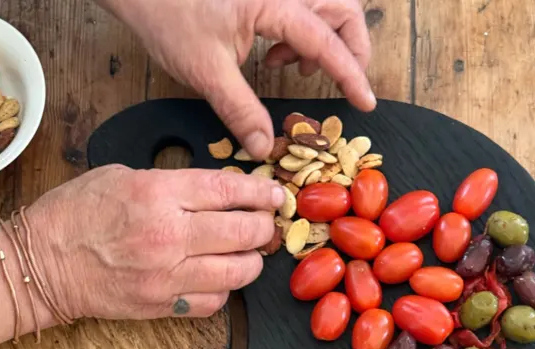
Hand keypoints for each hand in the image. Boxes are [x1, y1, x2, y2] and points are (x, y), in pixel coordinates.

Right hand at [28, 164, 284, 319]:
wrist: (42, 265)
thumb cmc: (75, 215)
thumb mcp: (121, 175)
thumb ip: (171, 183)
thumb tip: (214, 191)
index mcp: (158, 194)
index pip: (228, 190)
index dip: (260, 192)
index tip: (274, 194)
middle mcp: (168, 236)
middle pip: (243, 233)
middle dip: (263, 228)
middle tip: (264, 225)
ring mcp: (166, 276)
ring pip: (237, 273)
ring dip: (251, 262)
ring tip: (248, 254)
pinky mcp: (162, 305)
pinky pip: (213, 303)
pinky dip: (224, 291)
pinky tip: (218, 278)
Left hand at [104, 0, 373, 158]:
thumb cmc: (168, 14)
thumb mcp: (206, 71)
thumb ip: (241, 110)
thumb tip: (264, 147)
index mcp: (276, 2)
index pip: (328, 41)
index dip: (350, 75)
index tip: (365, 102)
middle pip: (342, 9)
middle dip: (350, 47)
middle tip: (342, 82)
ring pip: (325, 5)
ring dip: (324, 39)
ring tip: (292, 68)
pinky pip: (301, 5)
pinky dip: (301, 31)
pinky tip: (274, 53)